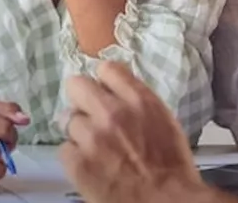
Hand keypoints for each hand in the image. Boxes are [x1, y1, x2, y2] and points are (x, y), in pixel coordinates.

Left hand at [59, 61, 208, 202]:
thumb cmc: (172, 169)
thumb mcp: (164, 122)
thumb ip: (140, 102)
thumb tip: (119, 90)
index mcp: (139, 100)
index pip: (106, 69)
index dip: (103, 82)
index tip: (104, 92)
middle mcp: (112, 112)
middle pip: (76, 85)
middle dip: (81, 99)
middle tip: (89, 116)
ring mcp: (92, 137)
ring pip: (68, 121)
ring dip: (79, 133)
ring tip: (95, 150)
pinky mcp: (77, 162)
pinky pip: (65, 149)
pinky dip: (74, 158)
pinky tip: (90, 167)